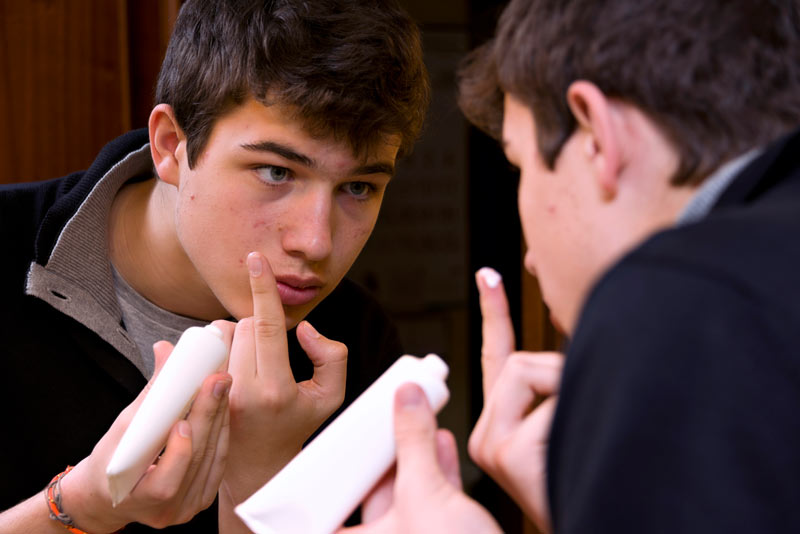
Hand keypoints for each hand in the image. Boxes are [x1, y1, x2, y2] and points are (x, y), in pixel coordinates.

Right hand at [59, 329, 232, 531]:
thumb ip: (149, 395)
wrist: (109, 495)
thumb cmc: (109, 462)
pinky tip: (224, 406)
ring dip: (219, 419)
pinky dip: (221, 432)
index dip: (177, 453)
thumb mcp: (120, 430)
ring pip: (212, 460)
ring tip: (222, 385)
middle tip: (217, 380)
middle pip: (195, 462)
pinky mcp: (202, 498)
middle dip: (208, 417)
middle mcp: (167, 511)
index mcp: (137, 500)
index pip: (165, 483)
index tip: (183, 420)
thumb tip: (166, 350)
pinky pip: (218, 462)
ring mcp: (188, 508)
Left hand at [221, 251, 347, 504]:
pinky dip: (220, 347)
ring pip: (223, 335)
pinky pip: (205, 350)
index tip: (254, 259)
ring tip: (250, 362)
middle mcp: (242, 391)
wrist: (255, 468)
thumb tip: (305, 329)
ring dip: (237, 335)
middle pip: (244, 326)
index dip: (262, 290)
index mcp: (277, 389)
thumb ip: (332, 356)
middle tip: (268, 350)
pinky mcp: (199, 394)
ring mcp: (216, 395)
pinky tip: (227, 366)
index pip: (268, 328)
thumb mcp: (331, 396)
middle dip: (257, 324)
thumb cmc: (297, 425)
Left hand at [338, 383, 501, 533]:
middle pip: (368, 488)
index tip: (339, 436)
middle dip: (380, 450)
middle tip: (383, 417)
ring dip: (412, 453)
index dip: (331, 469)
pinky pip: (432, 496)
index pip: (327, 502)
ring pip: (404, 490)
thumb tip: (406, 402)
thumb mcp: (424, 493)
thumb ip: (414, 442)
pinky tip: (441, 443)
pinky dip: (436, 468)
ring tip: (414, 419)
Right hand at [467, 268, 564, 533]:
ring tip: (581, 435)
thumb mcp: (569, 421)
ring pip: (530, 372)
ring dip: (568, 391)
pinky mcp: (507, 454)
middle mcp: (486, 432)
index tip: (488, 275)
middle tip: (582, 410)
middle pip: (518, 361)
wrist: (599, 520)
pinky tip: (578, 448)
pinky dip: (576, 416)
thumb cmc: (587, 475)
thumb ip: (561, 381)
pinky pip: (552, 406)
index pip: (495, 355)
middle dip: (559, 372)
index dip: (493, 312)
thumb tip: (574, 337)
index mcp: (500, 422)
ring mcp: (491, 444)